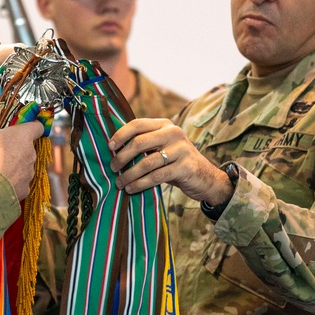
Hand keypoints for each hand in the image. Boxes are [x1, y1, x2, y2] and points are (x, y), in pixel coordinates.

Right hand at [0, 100, 41, 201]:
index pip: (38, 126)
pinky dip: (13, 182)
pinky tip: (0, 183)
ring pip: (25, 166)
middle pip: (29, 147)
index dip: (32, 126)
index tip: (24, 127)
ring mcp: (29, 173)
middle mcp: (30, 154)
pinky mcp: (24, 189)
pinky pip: (21, 183)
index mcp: (22, 136)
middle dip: (18, 148)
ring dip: (15, 165)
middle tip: (0, 149)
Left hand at [110, 117, 233, 208]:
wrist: (205, 178)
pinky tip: (131, 189)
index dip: (120, 135)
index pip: (137, 124)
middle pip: (139, 143)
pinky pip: (156, 176)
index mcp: (165, 125)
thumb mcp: (163, 148)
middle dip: (122, 157)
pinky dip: (140, 184)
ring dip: (129, 174)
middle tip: (113, 169)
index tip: (109, 148)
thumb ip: (145, 144)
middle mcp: (174, 133)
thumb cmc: (177, 163)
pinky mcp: (185, 167)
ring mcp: (181, 149)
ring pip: (146, 162)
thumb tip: (113, 149)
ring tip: (120, 183)